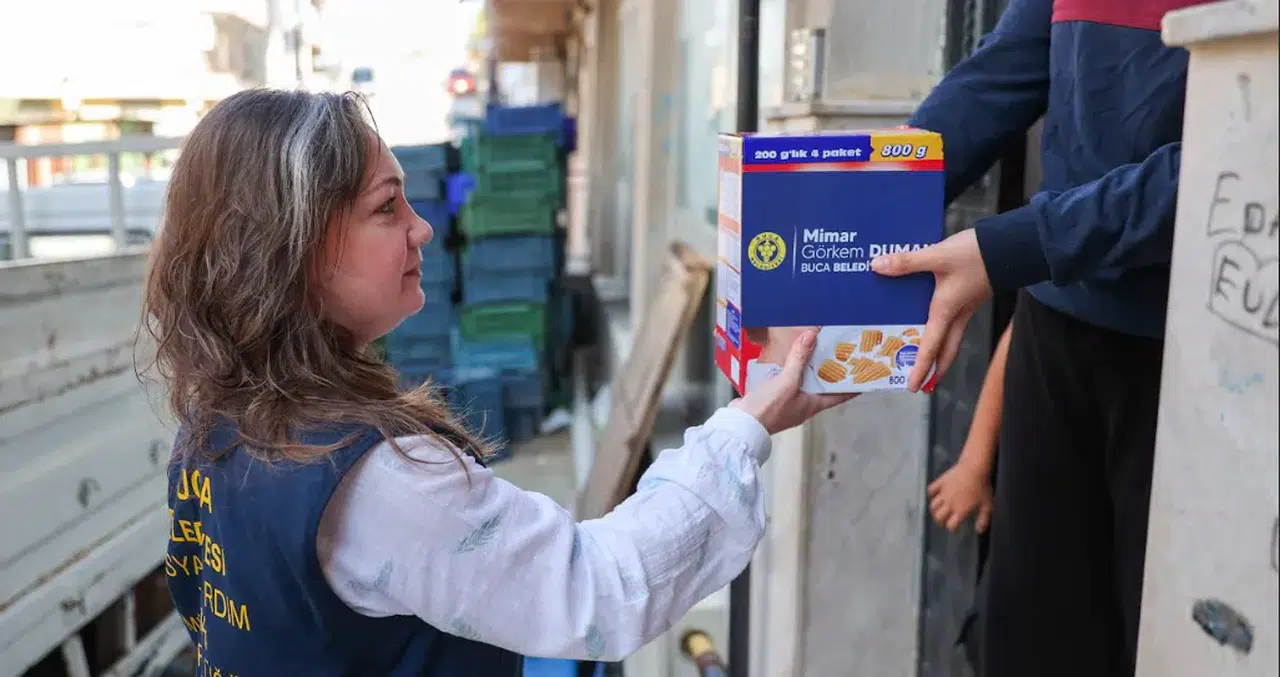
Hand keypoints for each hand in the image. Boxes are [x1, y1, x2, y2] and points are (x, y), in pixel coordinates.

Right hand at [732, 328, 856, 434]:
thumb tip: (812, 335)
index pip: (840, 395)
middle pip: (822, 387)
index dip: (852, 386)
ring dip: (809, 371)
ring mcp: (787, 404)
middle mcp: (803, 406)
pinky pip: (787, 383)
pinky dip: (790, 372)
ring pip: (804, 384)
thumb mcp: (787, 381)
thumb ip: (799, 359)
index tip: (864, 376)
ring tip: (814, 352)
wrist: (741, 424)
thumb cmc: (769, 409)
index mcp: (813, 405)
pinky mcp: (773, 400)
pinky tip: (787, 362)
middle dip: (830, 372)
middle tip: (838, 355)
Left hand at [872, 228, 991, 391]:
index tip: (913, 387)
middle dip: (935, 369)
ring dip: (941, 351)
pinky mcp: (970, 296)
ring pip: (952, 337)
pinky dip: (943, 329)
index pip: (931, 348)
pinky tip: (934, 321)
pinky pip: (955, 321)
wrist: (1011, 245)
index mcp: (946, 311)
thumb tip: (877, 266)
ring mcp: (966, 307)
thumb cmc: (976, 255)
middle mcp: (957, 314)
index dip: (921, 369)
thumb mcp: (938, 256)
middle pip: (947, 351)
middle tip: (924, 383)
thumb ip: (907, 263)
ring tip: (927, 359)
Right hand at [927, 456, 993, 532]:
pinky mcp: (941, 482)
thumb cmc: (982, 487)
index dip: (952, 528)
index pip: (950, 525)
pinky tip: (935, 495)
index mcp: (960, 511)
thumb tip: (979, 531)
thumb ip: (983, 520)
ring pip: (933, 506)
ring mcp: (943, 493)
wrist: (974, 468)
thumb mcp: (987, 505)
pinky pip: (931, 490)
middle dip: (940, 521)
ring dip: (935, 510)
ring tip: (939, 511)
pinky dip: (931, 494)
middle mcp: (949, 504)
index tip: (954, 528)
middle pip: (938, 517)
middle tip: (944, 521)